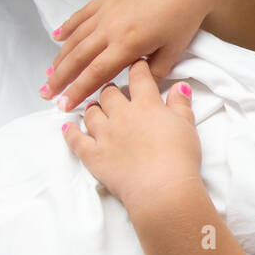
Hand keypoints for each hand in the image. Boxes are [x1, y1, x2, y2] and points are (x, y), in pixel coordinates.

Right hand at [43, 0, 212, 111]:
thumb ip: (154, 73)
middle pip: (78, 58)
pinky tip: (57, 37)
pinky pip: (81, 15)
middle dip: (60, 79)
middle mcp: (111, 28)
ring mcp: (106, 11)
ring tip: (49, 74)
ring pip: (76, 38)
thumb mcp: (173, 51)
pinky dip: (68, 27)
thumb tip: (139, 90)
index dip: (77, 91)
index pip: (96, 74)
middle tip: (46, 94)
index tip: (64, 105)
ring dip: (60, 57)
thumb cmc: (183, 16)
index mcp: (128, 44)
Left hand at [62, 59, 203, 216]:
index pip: (138, 77)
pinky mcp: (93, 155)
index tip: (136, 65)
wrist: (162, 189)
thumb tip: (180, 86)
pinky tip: (67, 127)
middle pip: (109, 93)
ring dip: (92, 108)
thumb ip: (181, 104)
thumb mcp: (188, 126)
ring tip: (95, 108)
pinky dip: (70, 132)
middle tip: (114, 92)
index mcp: (146, 105)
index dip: (137, 68)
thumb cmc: (179, 159)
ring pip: (91, 112)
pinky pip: (75, 139)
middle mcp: (121, 115)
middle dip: (111, 89)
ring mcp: (104, 134)